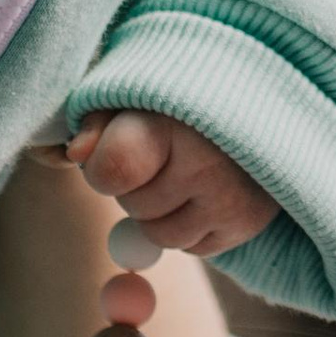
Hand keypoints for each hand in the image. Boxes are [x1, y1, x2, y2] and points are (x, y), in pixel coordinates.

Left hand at [65, 108, 270, 256]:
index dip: (100, 165)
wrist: (262, 91)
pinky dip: (190, 223)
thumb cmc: (184, 91)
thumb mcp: (139, 89)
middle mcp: (206, 163)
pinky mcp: (246, 222)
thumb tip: (74, 154)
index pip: (113, 169)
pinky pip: (193, 247)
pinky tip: (205, 186)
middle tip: (159, 151)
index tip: (110, 147)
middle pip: (134, 206)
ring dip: (161, 210)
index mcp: (173, 117)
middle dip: (135, 184)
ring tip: (183, 168)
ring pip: (161, 236)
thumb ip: (98, 118)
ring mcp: (229, 198)